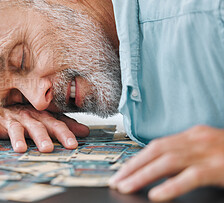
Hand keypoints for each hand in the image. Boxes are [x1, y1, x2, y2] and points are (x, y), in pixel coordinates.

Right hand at [0, 96, 89, 152]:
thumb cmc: (24, 108)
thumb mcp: (43, 115)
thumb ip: (63, 124)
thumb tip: (86, 132)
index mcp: (40, 114)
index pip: (54, 123)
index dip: (63, 133)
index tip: (73, 145)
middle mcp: (25, 115)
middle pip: (35, 126)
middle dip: (41, 136)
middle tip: (48, 148)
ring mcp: (8, 117)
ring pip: (14, 127)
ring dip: (17, 138)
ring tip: (21, 149)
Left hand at [109, 125, 223, 200]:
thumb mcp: (207, 148)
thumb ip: (186, 154)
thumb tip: (158, 166)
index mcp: (193, 135)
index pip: (157, 144)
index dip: (137, 157)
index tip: (121, 169)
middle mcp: (196, 139)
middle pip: (156, 151)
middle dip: (133, 166)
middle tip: (116, 180)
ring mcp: (207, 152)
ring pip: (166, 162)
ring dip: (142, 175)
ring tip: (126, 187)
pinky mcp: (218, 167)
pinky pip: (190, 177)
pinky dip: (171, 186)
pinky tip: (157, 195)